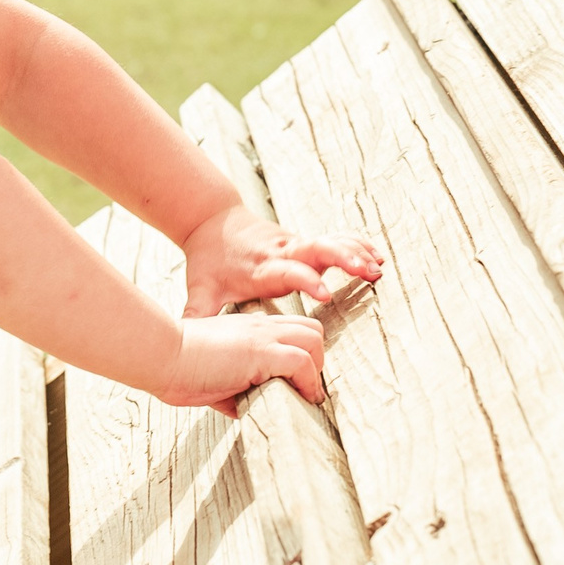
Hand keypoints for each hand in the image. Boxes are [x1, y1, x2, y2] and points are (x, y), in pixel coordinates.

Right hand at [154, 311, 327, 412]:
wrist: (161, 354)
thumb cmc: (176, 367)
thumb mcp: (211, 377)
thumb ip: (232, 389)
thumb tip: (243, 409)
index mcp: (248, 328)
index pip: (291, 330)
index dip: (301, 355)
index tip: (297, 381)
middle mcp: (260, 327)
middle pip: (312, 330)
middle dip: (316, 360)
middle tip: (304, 388)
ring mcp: (262, 337)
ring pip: (314, 340)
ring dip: (315, 371)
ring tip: (305, 395)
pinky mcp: (262, 352)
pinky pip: (303, 363)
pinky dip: (308, 384)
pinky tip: (300, 399)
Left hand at [182, 203, 382, 317]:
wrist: (211, 220)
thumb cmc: (208, 260)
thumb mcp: (200, 288)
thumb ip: (197, 314)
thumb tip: (184, 344)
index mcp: (260, 267)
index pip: (287, 271)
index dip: (305, 280)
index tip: (324, 293)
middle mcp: (281, 252)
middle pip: (316, 250)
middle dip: (342, 258)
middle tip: (367, 271)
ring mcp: (294, 244)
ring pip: (329, 242)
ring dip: (355, 252)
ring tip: (379, 267)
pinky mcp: (302, 241)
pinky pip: (334, 239)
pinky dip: (355, 244)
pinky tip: (377, 255)